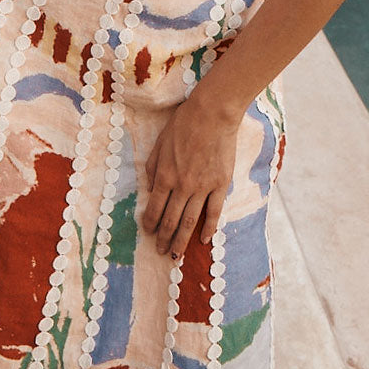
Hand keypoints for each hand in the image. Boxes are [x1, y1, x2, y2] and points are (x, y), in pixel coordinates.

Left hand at [142, 95, 239, 257]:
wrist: (213, 113)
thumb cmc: (184, 123)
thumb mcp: (160, 143)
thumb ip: (153, 167)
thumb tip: (151, 188)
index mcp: (165, 176)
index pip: (154, 208)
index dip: (149, 224)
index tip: (148, 233)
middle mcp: (182, 186)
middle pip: (171, 220)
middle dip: (164, 238)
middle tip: (161, 252)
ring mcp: (203, 187)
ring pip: (190, 221)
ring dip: (182, 240)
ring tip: (177, 256)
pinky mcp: (220, 183)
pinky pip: (214, 211)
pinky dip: (209, 228)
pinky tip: (204, 240)